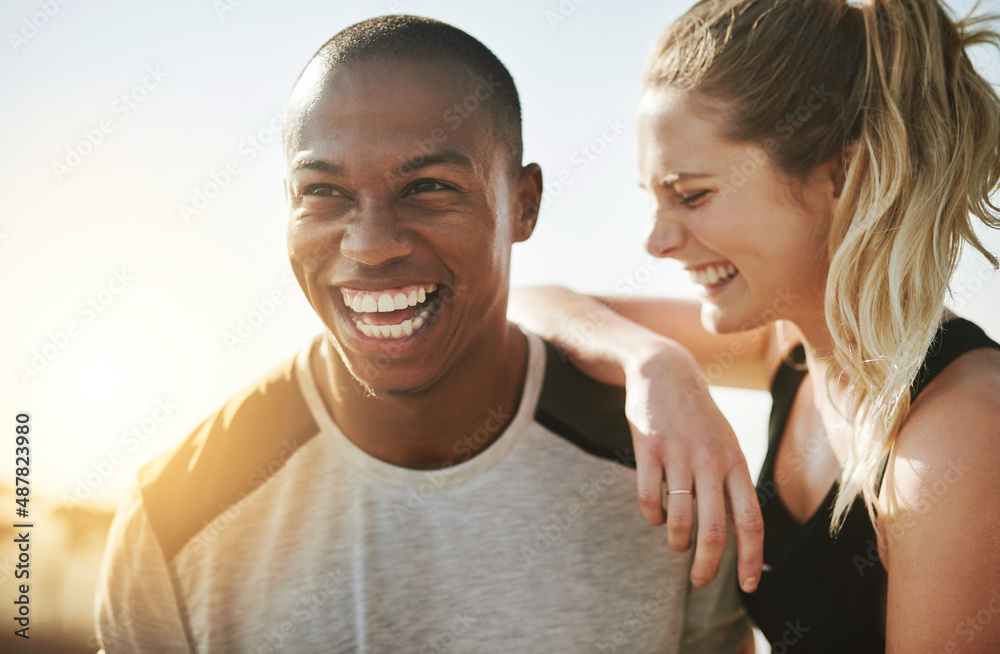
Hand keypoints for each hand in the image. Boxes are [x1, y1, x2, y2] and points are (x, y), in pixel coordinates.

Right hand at [624, 346, 763, 592]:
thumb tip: (737, 534)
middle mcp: (711, 461)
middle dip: (708, 565)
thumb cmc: (698, 419)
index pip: (751, 521)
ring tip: (676, 544)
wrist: (665, 372)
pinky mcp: (648, 448)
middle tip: (700, 581)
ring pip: (680, 519)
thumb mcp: (725, 446)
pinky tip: (654, 514)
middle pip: (714, 530)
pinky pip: (649, 498)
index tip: (749, 586)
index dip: (752, 559)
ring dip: (677, 542)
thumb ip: (731, 486)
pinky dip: (651, 516)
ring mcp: (679, 455)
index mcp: (736, 463)